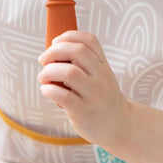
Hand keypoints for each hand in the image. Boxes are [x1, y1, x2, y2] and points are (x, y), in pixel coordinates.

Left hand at [38, 31, 128, 145]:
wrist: (119, 126)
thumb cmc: (101, 97)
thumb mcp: (100, 75)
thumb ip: (84, 63)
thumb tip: (52, 52)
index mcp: (102, 64)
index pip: (89, 40)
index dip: (68, 36)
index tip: (55, 42)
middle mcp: (100, 76)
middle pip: (78, 51)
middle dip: (54, 51)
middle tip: (43, 60)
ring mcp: (93, 94)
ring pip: (70, 72)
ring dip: (49, 71)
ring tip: (43, 78)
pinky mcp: (84, 111)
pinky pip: (65, 96)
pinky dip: (49, 90)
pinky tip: (46, 90)